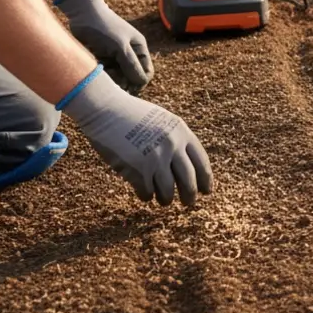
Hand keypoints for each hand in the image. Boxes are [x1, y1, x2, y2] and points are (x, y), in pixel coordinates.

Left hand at [57, 0, 152, 92]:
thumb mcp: (120, 47)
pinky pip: (106, 71)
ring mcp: (115, 55)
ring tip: (103, 74)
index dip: (139, 82)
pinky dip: (103, 74)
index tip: (127, 88)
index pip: (146, 72)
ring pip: (118, 75)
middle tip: (112, 82)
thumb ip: (131, 65)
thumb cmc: (104, 28)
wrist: (83, 14)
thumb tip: (142, 82)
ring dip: (112, 79)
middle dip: (124, 82)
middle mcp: (129, 52)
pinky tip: (97, 70)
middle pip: (132, 76)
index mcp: (139, 48)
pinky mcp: (102, 56)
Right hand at [62, 67, 212, 205]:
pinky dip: (147, 196)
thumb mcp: (163, 120)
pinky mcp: (136, 168)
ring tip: (165, 201)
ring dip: (167, 199)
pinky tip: (146, 195)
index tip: (206, 191)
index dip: (205, 179)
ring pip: (168, 190)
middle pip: (189, 180)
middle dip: (190, 195)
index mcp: (182, 132)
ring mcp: (155, 158)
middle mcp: (172, 146)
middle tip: (189, 203)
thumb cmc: (132, 114)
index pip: (201, 161)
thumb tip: (187, 163)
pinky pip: (147, 191)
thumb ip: (176, 138)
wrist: (106, 109)